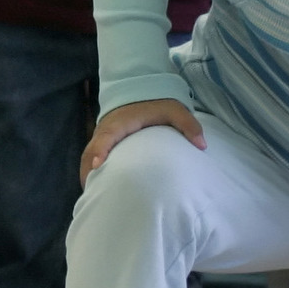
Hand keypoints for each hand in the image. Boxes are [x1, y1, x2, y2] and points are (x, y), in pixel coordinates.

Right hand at [81, 98, 203, 184]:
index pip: (107, 136)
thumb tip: (201, 146)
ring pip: (87, 157)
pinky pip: (91, 158)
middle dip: (87, 171)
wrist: (140, 91)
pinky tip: (95, 187)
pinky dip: (89, 171)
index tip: (98, 166)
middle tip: (91, 191)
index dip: (99, 150)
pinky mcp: (103, 143)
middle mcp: (106, 131)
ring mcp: (102, 137)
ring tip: (91, 195)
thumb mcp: (174, 109)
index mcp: (121, 123)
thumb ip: (188, 125)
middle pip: (90, 152)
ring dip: (87, 174)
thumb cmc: (156, 103)